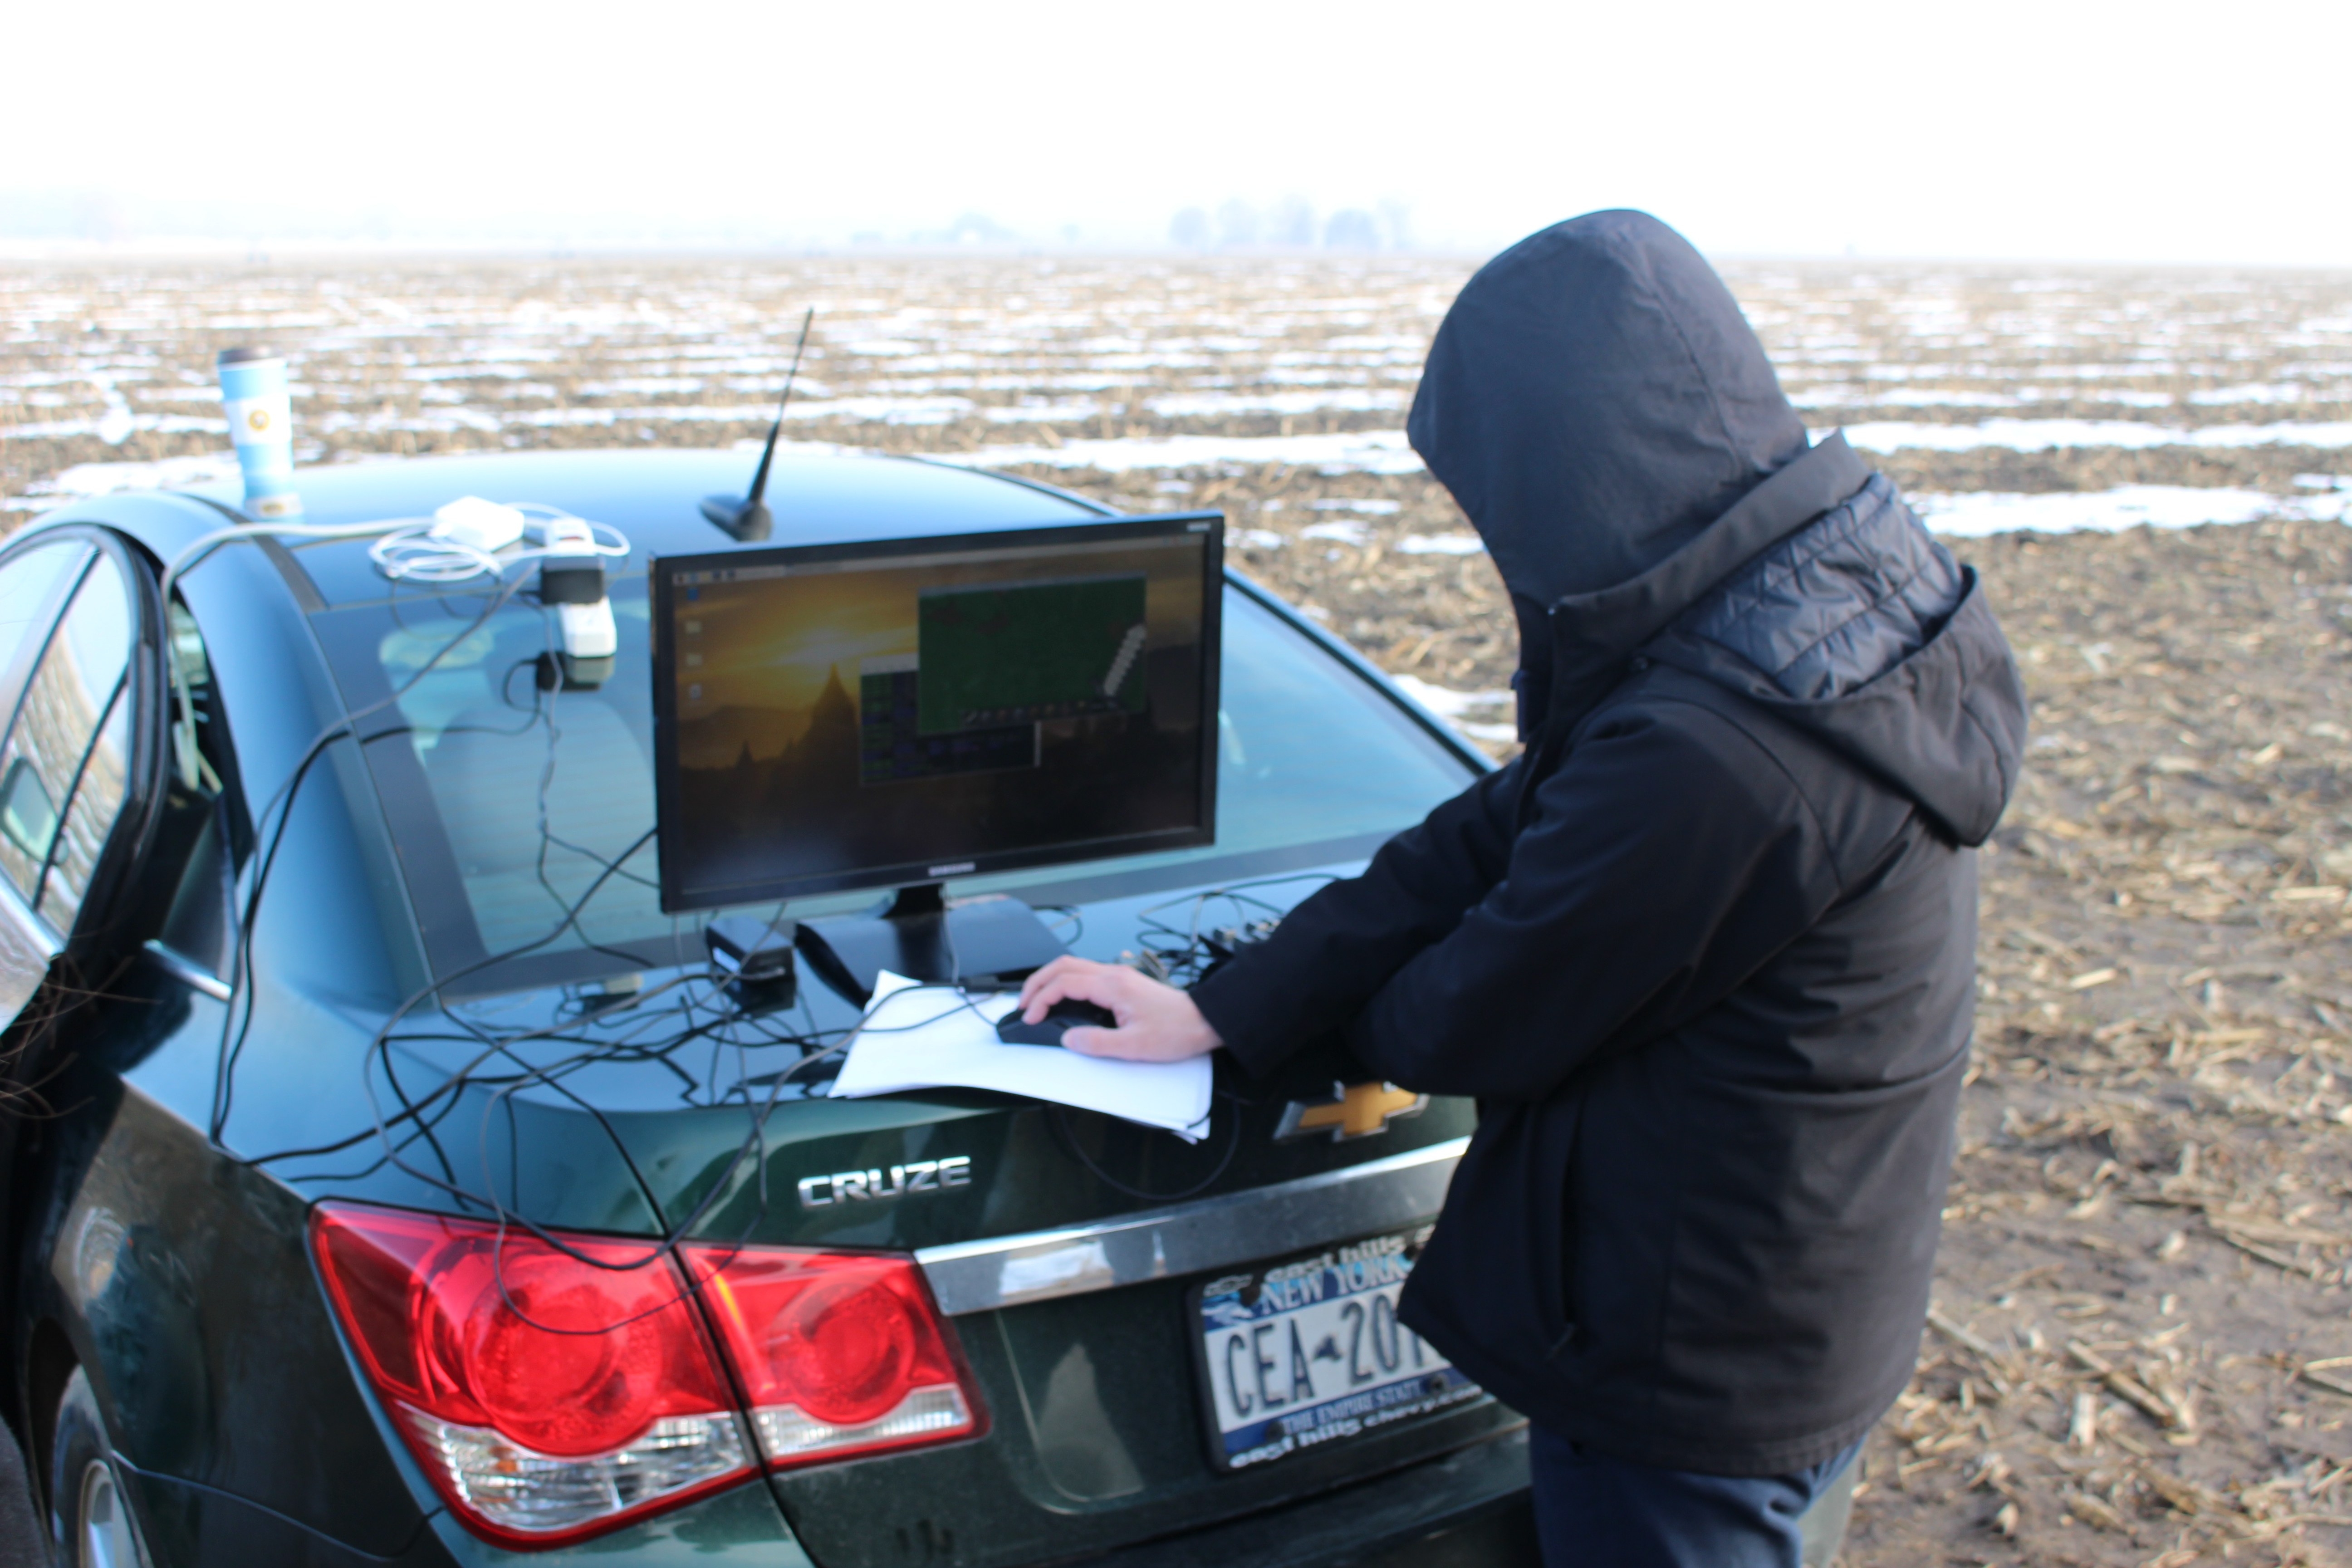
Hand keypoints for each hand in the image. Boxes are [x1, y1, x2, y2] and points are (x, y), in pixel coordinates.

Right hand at [1016, 956, 1222, 1061]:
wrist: (1204, 1021)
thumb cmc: (1176, 1032)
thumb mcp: (1135, 1047)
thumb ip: (1097, 1043)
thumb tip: (1068, 1038)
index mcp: (1113, 986)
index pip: (1064, 983)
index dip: (1041, 999)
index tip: (1030, 1018)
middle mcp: (1114, 974)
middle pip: (1063, 966)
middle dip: (1037, 983)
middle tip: (1022, 1005)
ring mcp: (1118, 976)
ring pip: (1073, 966)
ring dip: (1050, 980)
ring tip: (1036, 1001)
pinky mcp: (1123, 982)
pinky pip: (1085, 974)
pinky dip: (1065, 982)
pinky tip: (1062, 1000)